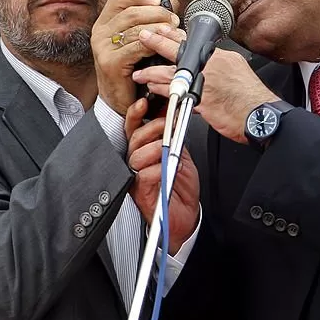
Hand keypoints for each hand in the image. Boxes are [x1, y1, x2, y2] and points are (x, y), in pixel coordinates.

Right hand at [91, 0, 183, 114]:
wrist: (117, 99)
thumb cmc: (129, 68)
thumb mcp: (139, 39)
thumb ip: (151, 19)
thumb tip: (171, 2)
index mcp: (105, 23)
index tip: (159, 1)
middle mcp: (100, 33)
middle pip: (131, 12)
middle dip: (157, 14)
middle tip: (174, 21)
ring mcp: (103, 48)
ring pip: (136, 29)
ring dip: (160, 30)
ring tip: (174, 34)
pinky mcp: (111, 62)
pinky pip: (137, 47)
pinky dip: (153, 45)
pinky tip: (162, 48)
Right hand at [125, 98, 199, 254]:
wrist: (186, 216)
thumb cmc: (180, 186)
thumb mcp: (181, 153)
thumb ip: (174, 136)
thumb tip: (175, 115)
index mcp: (144, 150)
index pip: (133, 128)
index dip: (136, 114)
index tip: (145, 103)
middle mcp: (137, 162)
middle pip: (134, 138)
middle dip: (152, 128)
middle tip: (169, 126)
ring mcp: (136, 177)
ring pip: (137, 155)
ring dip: (157, 149)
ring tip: (171, 151)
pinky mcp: (140, 193)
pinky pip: (144, 175)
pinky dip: (159, 169)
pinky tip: (170, 169)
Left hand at [133, 30, 279, 143]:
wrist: (259, 113)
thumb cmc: (251, 96)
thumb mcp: (239, 69)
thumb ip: (221, 64)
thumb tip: (213, 61)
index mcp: (219, 57)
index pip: (192, 42)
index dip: (173, 35)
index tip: (160, 28)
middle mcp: (209, 65)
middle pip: (177, 50)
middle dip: (157, 42)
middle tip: (143, 35)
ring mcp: (203, 82)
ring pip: (170, 73)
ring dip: (151, 72)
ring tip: (139, 72)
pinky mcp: (200, 100)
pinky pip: (175, 94)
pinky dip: (161, 92)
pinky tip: (152, 91)